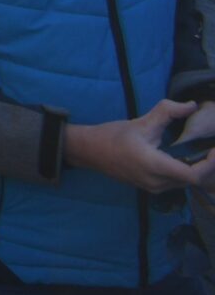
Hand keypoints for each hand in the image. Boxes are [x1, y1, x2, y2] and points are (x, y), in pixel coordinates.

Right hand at [65, 100, 214, 194]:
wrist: (91, 151)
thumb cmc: (114, 135)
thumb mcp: (141, 122)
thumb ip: (167, 112)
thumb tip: (192, 105)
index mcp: (154, 165)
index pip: (193, 175)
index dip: (210, 165)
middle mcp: (157, 182)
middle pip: (194, 181)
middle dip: (208, 167)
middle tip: (213, 149)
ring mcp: (155, 188)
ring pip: (187, 184)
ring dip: (199, 170)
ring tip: (206, 154)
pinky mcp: (153, 189)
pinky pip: (178, 183)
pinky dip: (189, 173)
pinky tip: (190, 159)